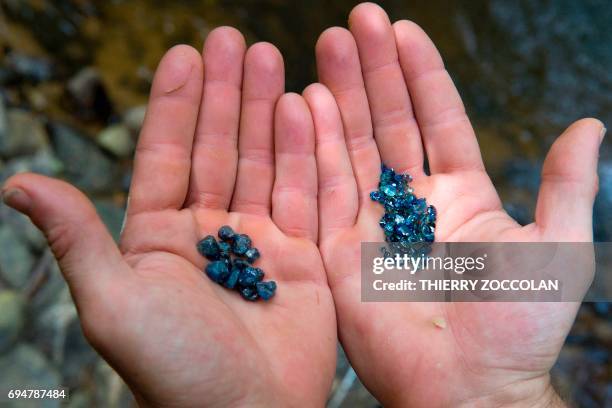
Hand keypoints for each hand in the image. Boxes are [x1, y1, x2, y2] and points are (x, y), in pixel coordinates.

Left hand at [2, 28, 335, 406]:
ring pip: (260, 161)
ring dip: (262, 110)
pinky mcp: (301, 255)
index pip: (165, 154)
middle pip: (216, 147)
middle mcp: (208, 233)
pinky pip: (302, 192)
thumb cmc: (177, 371)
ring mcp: (258, 241)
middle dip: (224, 93)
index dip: (174, 104)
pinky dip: (300, 151)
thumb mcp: (115, 303)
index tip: (183, 52)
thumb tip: (17, 183)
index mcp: (158, 239)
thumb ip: (77, 238)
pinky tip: (299, 109)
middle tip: (233, 39)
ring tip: (268, 58)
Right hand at [305, 3, 603, 406]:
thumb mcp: (556, 249)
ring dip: (339, 96)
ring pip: (352, 145)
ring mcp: (372, 222)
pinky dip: (314, 145)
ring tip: (326, 46)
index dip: (421, 74)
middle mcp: (412, 202)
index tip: (403, 29)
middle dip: (372, 71)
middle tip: (354, 21)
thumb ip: (566, 185)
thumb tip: (588, 124)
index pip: (438, 118)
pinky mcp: (338, 247)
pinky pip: (323, 187)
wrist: (467, 389)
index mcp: (462, 194)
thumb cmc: (516, 328)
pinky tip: (305, 103)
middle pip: (388, 122)